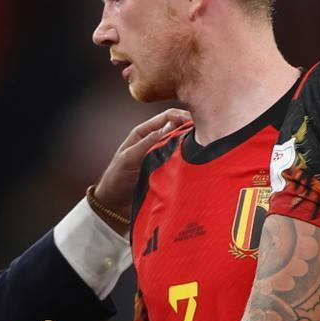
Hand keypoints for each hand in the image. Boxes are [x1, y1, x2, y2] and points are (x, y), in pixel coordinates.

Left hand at [92, 108, 191, 231]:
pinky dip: (188, 160)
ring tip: (203, 147)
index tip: (195, 122)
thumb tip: (172, 124)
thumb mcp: (130, 157)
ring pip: (181, 145)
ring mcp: (162, 156)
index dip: (182, 116)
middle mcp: (155, 142)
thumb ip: (150, 141)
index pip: (168, 117)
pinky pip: (180, 162)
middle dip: (191, 129)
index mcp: (144, 133)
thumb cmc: (116, 178)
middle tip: (205, 133)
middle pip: (178, 129)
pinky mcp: (167, 171)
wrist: (114, 204)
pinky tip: (196, 162)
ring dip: (191, 145)